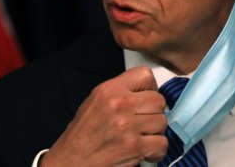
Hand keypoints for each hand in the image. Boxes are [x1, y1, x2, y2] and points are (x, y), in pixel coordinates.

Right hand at [40, 66, 167, 166]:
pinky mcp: (134, 146)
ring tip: (141, 135)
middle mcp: (119, 104)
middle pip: (158, 100)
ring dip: (155, 131)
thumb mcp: (96, 100)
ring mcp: (127, 125)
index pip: (145, 75)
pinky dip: (156, 150)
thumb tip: (146, 90)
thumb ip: (121, 91)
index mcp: (110, 90)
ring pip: (162, 121)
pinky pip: (161, 143)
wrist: (72, 160)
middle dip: (154, 111)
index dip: (150, 86)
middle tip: (144, 119)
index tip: (147, 96)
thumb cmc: (83, 133)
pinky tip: (145, 150)